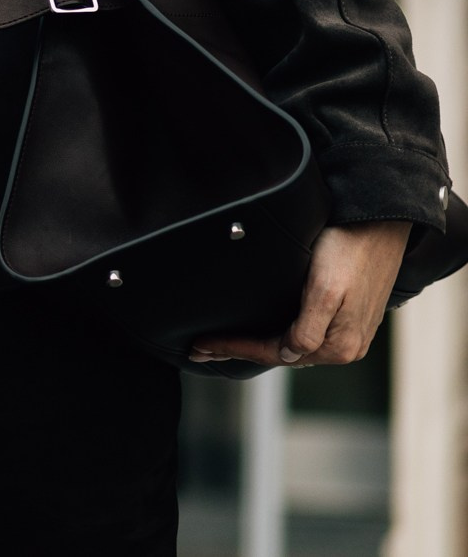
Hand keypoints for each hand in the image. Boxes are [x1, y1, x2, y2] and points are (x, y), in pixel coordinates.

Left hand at [189, 220, 411, 367]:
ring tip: (225, 343)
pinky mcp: (348, 317)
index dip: (235, 349)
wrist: (379, 224)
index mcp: (339, 345)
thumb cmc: (349, 250)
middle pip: (281, 353)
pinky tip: (264, 332)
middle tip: (202, 350)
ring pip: (292, 345)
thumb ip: (307, 329)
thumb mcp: (325, 290)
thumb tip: (287, 355)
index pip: (273, 353)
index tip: (201, 346)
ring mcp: (349, 333)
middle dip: (241, 350)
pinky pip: (305, 334)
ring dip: (259, 345)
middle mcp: (347, 346)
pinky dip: (278, 334)